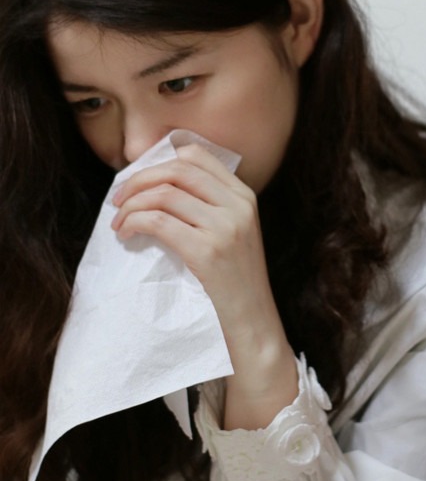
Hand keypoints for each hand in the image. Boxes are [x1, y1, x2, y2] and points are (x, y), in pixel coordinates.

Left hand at [111, 143, 297, 428]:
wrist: (253, 324)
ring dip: (131, 205)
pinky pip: (158, 221)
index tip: (138, 181)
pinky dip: (134, 223)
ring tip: (119, 223)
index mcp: (245, 196)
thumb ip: (208, 207)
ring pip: (163, 194)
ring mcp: (225, 227)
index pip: (196, 156)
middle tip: (117, 199)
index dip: (159, 161)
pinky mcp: (208, 251)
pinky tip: (127, 235)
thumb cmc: (234, 283)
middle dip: (138, 180)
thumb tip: (156, 185)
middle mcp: (238, 205)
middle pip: (176, 170)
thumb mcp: (232, 234)